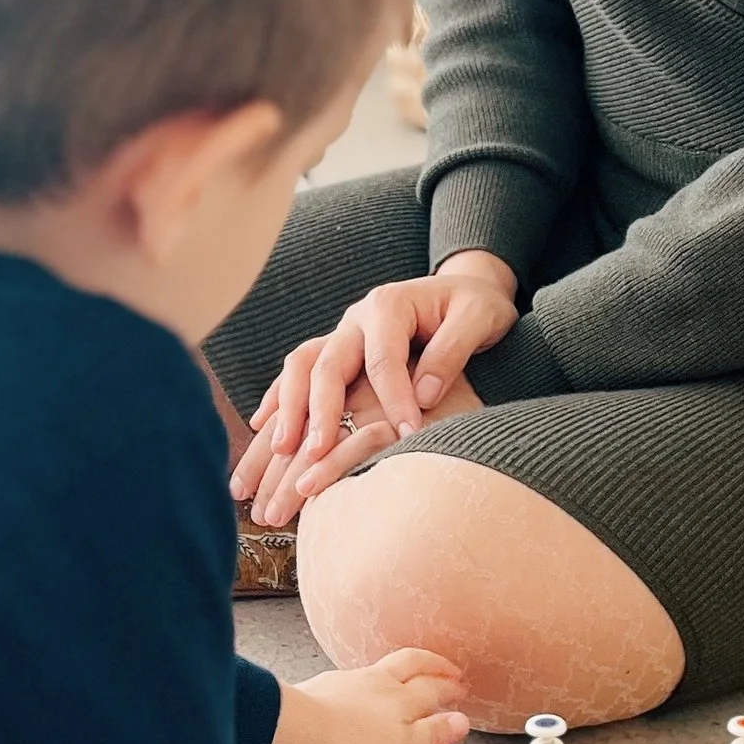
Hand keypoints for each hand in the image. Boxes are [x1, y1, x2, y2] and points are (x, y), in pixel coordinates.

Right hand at [231, 255, 515, 527]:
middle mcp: (356, 318)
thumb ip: (453, 350)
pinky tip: (262, 428)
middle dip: (321, 410)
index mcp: (389, 305)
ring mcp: (341, 334)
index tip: (407, 436)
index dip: (394, 399)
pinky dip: (279, 399)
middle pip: (328, 364)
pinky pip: (299, 373)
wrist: (466, 290)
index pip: (383, 359)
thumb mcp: (481, 317)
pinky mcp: (337, 351)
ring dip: (289, 407)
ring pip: (302, 367)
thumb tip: (424, 395)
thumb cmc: (477, 306)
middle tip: (319, 453)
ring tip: (283, 449)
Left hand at [267, 647, 468, 743]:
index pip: (435, 687)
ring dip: (405, 667)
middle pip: (414, 662)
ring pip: (386, 666)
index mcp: (403, 698)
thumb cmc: (350, 743)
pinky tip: (367, 690)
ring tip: (412, 674)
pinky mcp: (330, 685)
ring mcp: (353, 680)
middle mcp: (380, 682)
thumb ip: (433, 733)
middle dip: (434, 664)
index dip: (450, 687)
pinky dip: (374, 679)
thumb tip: (462, 721)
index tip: (461, 690)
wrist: (299, 729)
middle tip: (447, 670)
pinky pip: (360, 676)